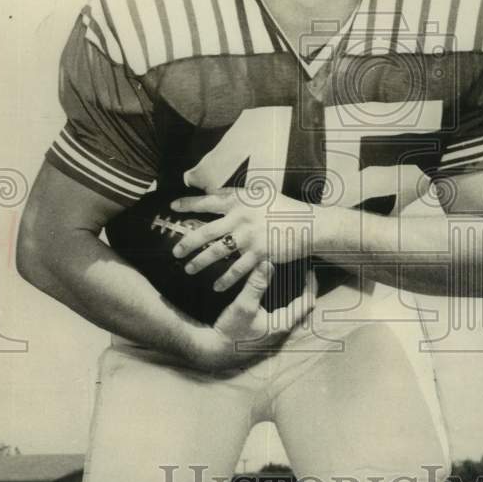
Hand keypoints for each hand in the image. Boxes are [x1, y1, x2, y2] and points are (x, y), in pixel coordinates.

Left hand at [170, 187, 312, 291]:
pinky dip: (225, 280)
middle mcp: (241, 217)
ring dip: (200, 262)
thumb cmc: (285, 209)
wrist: (309, 224)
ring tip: (188, 269)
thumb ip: (238, 197)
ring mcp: (249, 237)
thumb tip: (215, 194)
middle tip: (175, 252)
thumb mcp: (262, 195)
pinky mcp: (259, 254)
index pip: (208, 201)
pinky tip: (215, 286)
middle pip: (206, 231)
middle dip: (187, 242)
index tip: (173, 208)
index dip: (189, 204)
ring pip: (217, 252)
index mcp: (240, 201)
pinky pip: (237, 270)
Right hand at [189, 260, 315, 371]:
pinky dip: (282, 303)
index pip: (307, 302)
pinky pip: (280, 316)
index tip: (309, 269)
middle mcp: (282, 332)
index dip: (310, 284)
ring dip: (292, 296)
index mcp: (282, 325)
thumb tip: (268, 263)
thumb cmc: (229, 332)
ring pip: (291, 312)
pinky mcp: (264, 335)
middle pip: (302, 307)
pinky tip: (273, 295)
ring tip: (290, 279)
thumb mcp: (243, 305)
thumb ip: (256, 284)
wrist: (213, 352)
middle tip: (301, 271)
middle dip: (303, 289)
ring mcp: (273, 335)